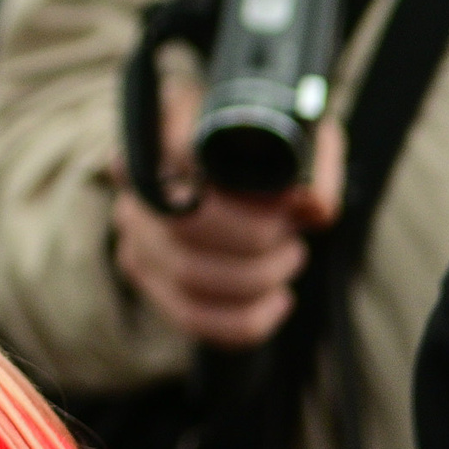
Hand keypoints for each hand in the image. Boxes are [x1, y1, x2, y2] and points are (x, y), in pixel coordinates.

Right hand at [109, 76, 344, 349]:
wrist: (231, 170)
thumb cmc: (268, 148)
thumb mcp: (303, 138)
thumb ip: (316, 168)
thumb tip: (314, 208)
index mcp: (167, 128)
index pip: (183, 153)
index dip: (241, 190)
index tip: (287, 200)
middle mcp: (136, 179)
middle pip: (185, 226)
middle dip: (255, 240)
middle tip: (290, 232)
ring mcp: (133, 230)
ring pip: (189, 277)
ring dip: (257, 278)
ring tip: (289, 258)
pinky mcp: (143, 274)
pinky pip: (191, 316)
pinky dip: (247, 319)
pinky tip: (278, 300)